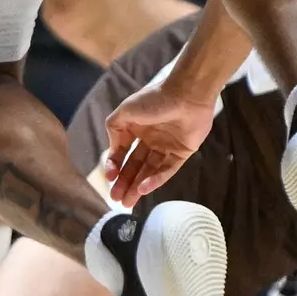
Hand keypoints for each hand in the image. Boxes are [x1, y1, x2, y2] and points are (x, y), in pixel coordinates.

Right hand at [102, 82, 216, 205]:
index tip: (109, 178)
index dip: (115, 165)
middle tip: (116, 199)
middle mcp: (151, 138)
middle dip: (125, 182)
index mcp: (136, 128)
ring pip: (150, 171)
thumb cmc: (155, 98)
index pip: (123, 152)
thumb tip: (113, 150)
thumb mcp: (125, 111)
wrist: (187, 93)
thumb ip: (114, 129)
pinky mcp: (183, 152)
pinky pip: (168, 170)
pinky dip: (155, 180)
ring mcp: (167, 146)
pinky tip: (144, 189)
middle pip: (135, 165)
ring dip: (137, 186)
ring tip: (127, 202)